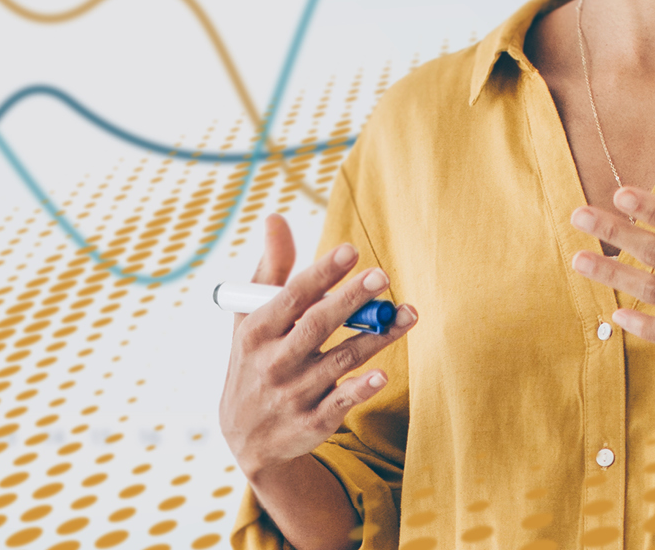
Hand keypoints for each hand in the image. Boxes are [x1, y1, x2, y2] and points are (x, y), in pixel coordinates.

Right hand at [219, 214, 417, 479]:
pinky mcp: (312, 424)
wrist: (247, 437)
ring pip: (339, 361)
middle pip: (316, 326)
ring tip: (407, 314)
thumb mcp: (251, 318)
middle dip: (349, 300)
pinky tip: (383, 374)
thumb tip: (276, 217)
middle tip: (382, 275)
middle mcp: (273, 363)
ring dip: (375, 339)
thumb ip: (271, 269)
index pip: (292, 297)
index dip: (322, 273)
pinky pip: (340, 404)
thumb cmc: (255, 359)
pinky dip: (360, 389)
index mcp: (256, 331)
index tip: (350, 250)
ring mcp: (292, 395)